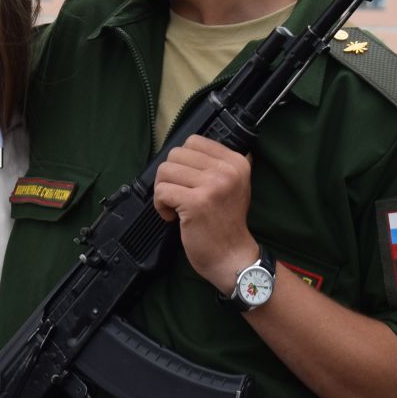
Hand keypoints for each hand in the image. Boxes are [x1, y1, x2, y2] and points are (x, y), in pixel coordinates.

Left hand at [151, 136, 256, 289]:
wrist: (232, 256)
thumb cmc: (226, 222)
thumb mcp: (233, 185)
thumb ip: (215, 164)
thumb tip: (183, 149)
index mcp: (236, 162)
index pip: (194, 141)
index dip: (182, 162)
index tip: (188, 182)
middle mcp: (227, 170)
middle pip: (176, 154)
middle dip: (170, 176)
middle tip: (178, 196)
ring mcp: (213, 185)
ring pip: (165, 170)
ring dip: (163, 190)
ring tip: (175, 206)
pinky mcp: (196, 202)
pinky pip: (162, 191)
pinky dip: (160, 205)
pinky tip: (172, 217)